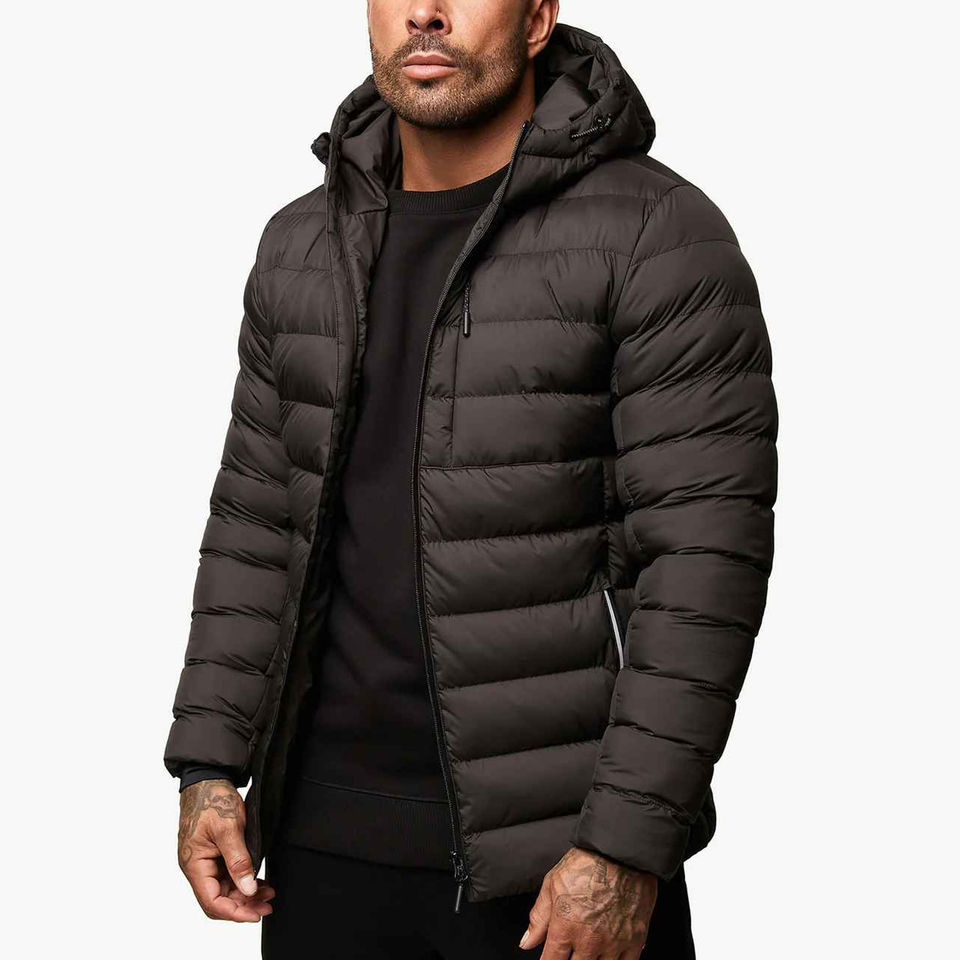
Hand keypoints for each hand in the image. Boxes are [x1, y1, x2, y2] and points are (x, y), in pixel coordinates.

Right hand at [177, 779, 275, 921]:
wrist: (209, 778)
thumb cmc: (212, 799)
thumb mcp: (228, 829)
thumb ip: (238, 860)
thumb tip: (248, 888)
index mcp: (195, 864)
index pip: (211, 901)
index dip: (234, 912)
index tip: (255, 914)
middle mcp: (198, 867)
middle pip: (219, 898)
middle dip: (244, 905)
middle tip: (268, 905)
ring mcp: (206, 860)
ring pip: (225, 888)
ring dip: (246, 894)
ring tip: (268, 894)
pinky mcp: (215, 853)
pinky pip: (228, 875)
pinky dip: (244, 880)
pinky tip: (260, 881)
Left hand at [520, 846, 657, 958]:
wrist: (620, 852)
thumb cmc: (586, 864)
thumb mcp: (552, 884)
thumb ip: (539, 918)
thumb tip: (527, 942)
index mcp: (565, 926)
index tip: (550, 959)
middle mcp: (589, 940)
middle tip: (571, 950)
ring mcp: (613, 943)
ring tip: (589, 950)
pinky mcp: (635, 941)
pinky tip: (608, 955)